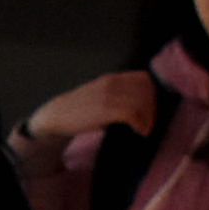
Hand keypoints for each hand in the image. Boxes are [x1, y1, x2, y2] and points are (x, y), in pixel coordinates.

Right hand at [20, 66, 159, 147]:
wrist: (55, 116)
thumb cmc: (78, 111)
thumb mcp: (99, 95)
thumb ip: (117, 95)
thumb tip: (140, 105)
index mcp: (111, 78)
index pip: (143, 78)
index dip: (151, 94)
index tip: (149, 110)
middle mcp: (112, 83)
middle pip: (146, 90)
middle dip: (152, 107)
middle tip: (149, 122)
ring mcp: (108, 95)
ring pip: (142, 101)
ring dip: (149, 117)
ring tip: (144, 128)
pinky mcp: (105, 109)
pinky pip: (133, 112)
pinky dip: (141, 123)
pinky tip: (139, 131)